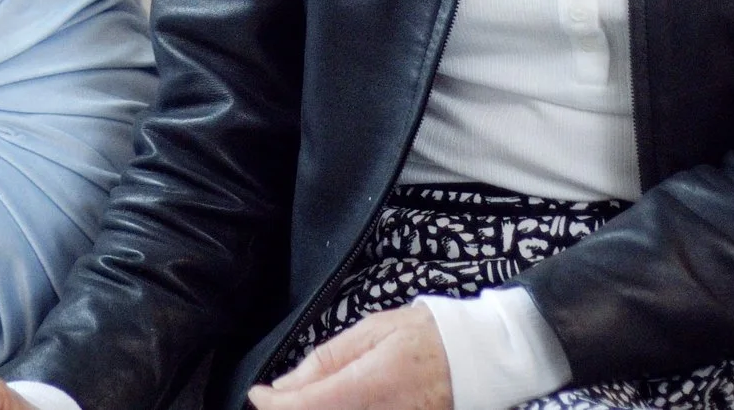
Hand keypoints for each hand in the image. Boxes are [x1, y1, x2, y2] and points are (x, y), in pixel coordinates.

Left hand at [248, 306, 450, 409]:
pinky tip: (327, 404)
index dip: (274, 405)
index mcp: (371, 383)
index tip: (258, 394)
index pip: (308, 405)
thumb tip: (286, 385)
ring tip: (303, 399)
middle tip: (276, 398)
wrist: (475, 357)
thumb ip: (327, 359)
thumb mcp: (372, 331)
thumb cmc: (424, 335)